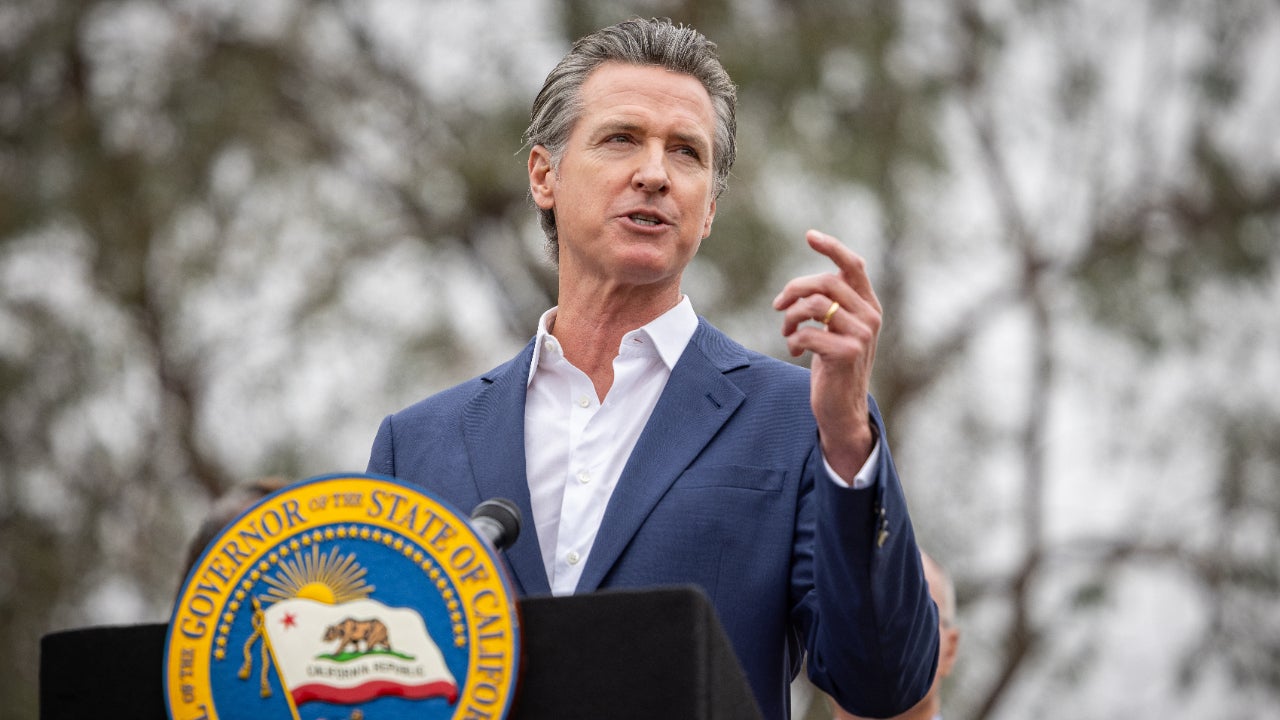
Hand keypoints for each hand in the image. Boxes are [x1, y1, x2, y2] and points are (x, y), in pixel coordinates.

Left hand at [772, 230, 881, 477]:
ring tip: (787, 332)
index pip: (853, 265)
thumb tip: (799, 288)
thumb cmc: (833, 365)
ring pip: (814, 305)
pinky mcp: (847, 354)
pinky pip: (808, 332)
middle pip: (825, 282)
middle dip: (794, 290)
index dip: (831, 247)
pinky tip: (796, 350)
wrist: (842, 407)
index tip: (809, 236)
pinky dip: (794, 340)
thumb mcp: (836, 329)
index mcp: (868, 305)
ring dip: (790, 316)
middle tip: (778, 305)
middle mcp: (870, 316)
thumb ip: (830, 305)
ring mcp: (862, 335)